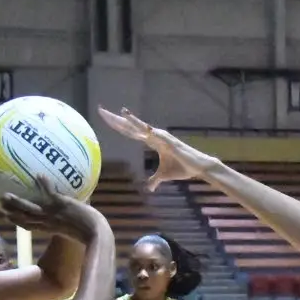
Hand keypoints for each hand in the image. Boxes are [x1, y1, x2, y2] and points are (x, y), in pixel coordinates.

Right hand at [0, 175, 100, 241]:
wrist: (97, 234)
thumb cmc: (90, 232)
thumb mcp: (74, 228)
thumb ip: (68, 219)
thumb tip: (72, 206)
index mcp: (49, 229)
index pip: (29, 226)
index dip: (17, 221)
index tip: (7, 215)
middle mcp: (48, 223)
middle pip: (23, 218)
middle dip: (10, 212)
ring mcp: (53, 214)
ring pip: (30, 208)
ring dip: (17, 203)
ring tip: (5, 195)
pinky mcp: (61, 206)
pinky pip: (49, 193)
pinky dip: (44, 185)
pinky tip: (39, 174)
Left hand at [97, 107, 215, 191]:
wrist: (198, 167)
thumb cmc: (182, 168)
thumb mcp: (163, 176)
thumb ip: (154, 180)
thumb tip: (149, 189)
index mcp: (152, 141)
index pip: (130, 132)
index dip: (118, 125)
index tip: (105, 118)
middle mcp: (155, 136)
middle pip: (131, 126)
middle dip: (116, 119)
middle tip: (101, 110)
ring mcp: (161, 137)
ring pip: (142, 127)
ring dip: (132, 120)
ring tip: (121, 112)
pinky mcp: (169, 141)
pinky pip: (156, 134)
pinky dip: (147, 129)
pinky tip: (140, 125)